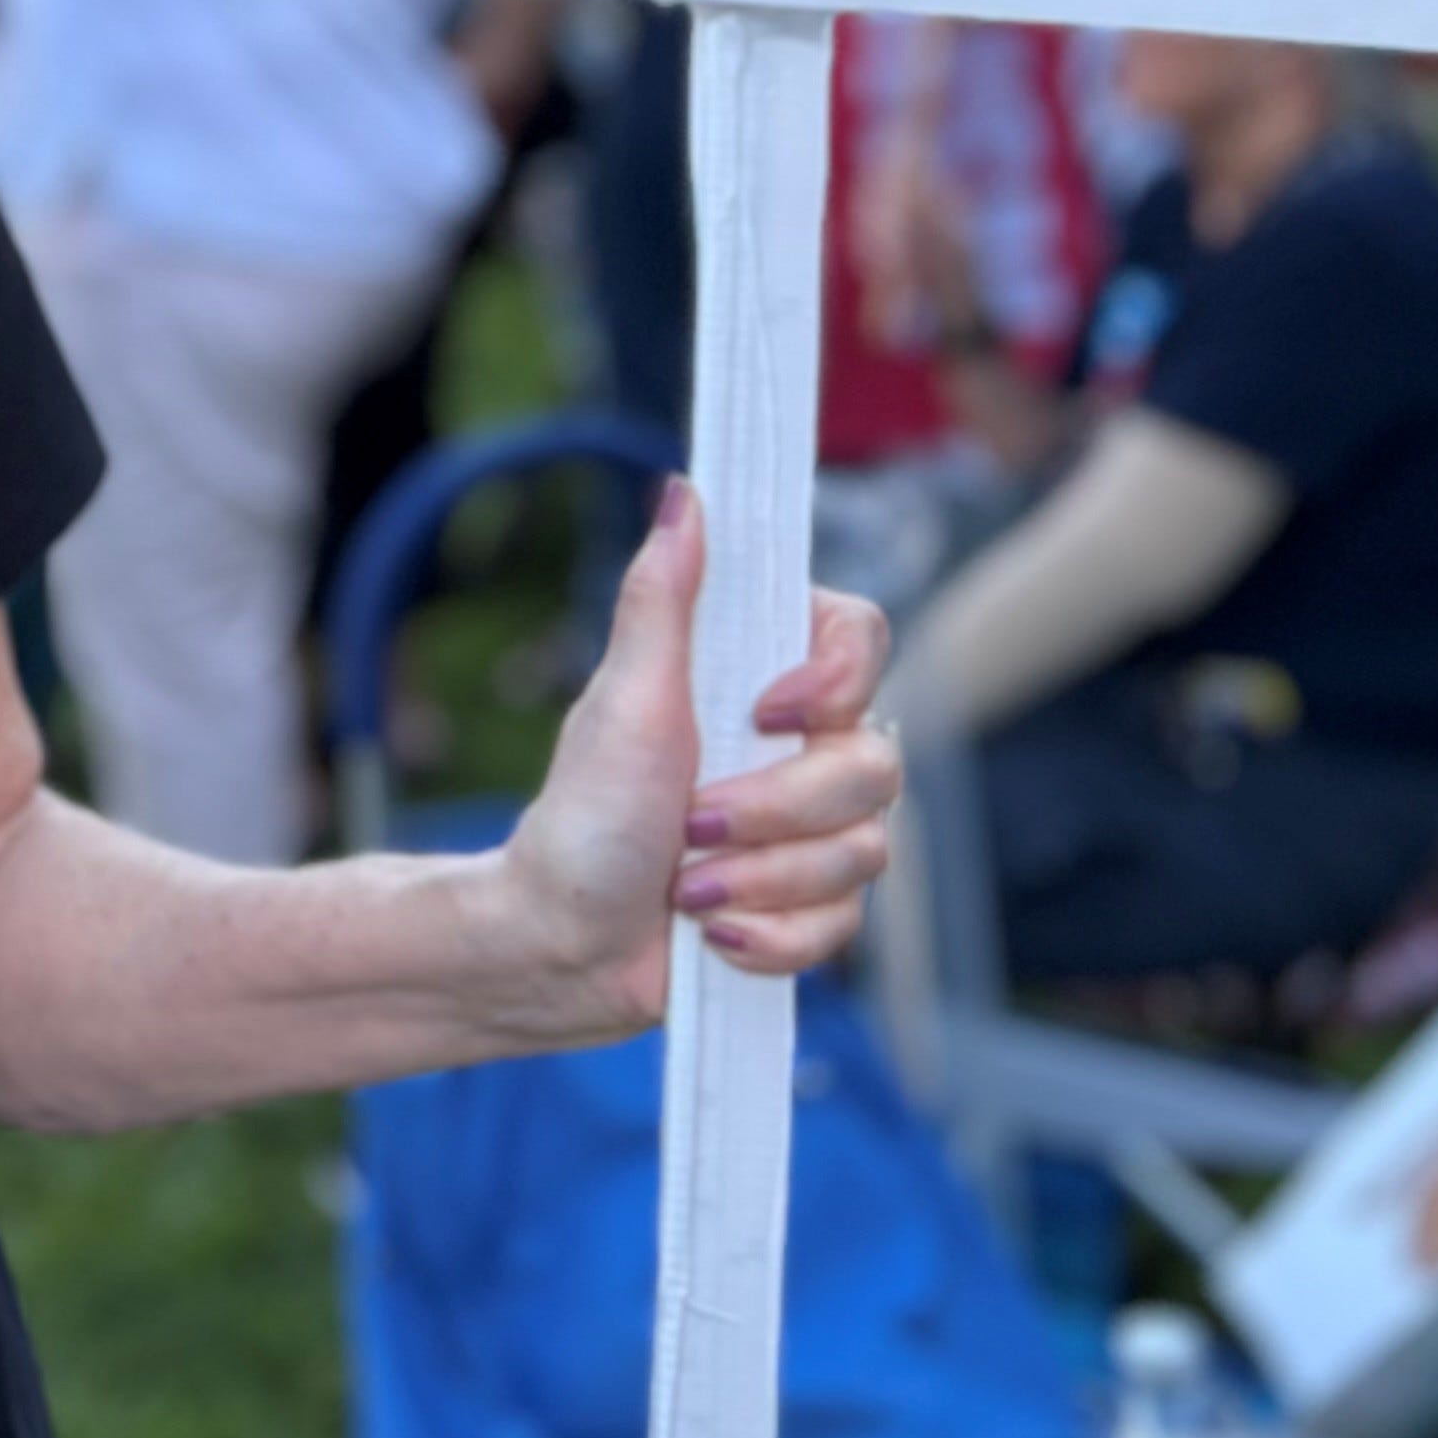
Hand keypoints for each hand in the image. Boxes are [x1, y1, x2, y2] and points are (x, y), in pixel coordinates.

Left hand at [485, 484, 896, 1040]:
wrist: (563, 943)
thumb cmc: (584, 817)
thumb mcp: (622, 701)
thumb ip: (662, 599)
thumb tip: (683, 493)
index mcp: (762, 680)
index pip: (864, 635)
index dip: (834, 679)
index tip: (764, 711)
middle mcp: (804, 749)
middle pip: (874, 763)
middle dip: (773, 810)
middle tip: (689, 825)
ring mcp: (816, 832)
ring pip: (866, 850)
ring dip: (759, 879)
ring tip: (687, 888)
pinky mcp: (815, 908)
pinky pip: (844, 924)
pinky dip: (769, 937)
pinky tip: (712, 936)